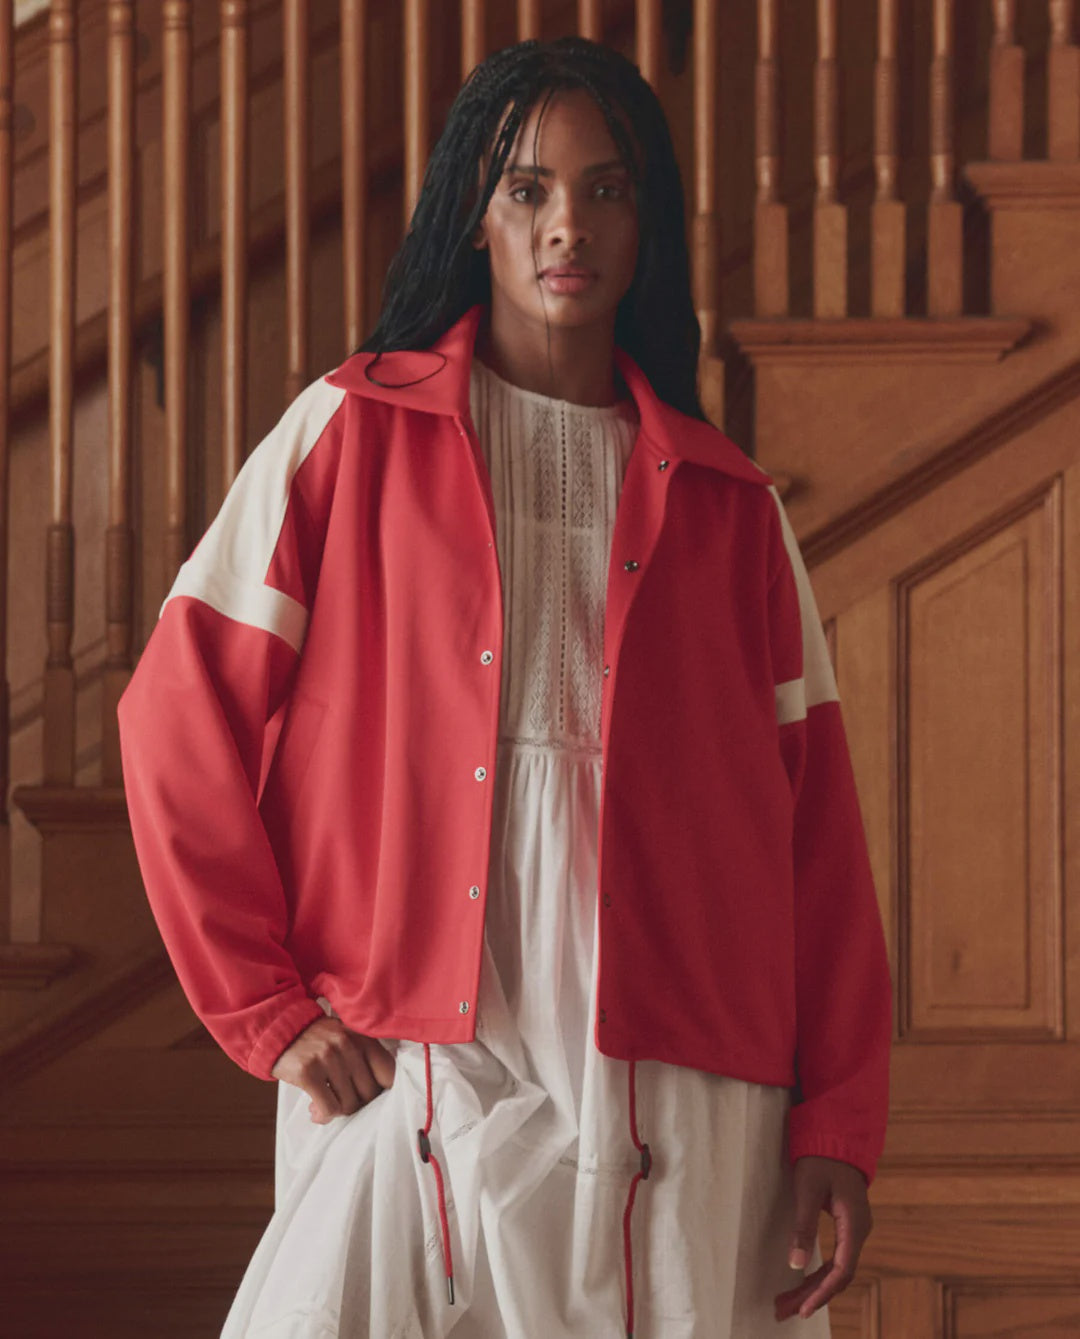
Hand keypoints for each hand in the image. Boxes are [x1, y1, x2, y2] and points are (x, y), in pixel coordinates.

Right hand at [270, 1015, 396, 1123]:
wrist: (278, 1029)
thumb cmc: (316, 1040)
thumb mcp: (345, 1038)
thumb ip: (363, 1058)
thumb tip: (380, 1093)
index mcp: (362, 1037)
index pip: (389, 1072)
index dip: (384, 1091)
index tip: (372, 1098)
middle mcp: (348, 1045)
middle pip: (369, 1093)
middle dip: (357, 1103)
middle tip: (342, 1101)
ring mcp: (328, 1057)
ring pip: (349, 1104)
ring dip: (337, 1110)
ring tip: (325, 1104)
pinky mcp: (308, 1072)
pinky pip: (328, 1108)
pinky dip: (323, 1115)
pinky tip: (314, 1110)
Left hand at [774, 1155, 871, 1321]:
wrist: (837, 1134)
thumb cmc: (821, 1158)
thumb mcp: (808, 1189)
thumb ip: (803, 1227)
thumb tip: (795, 1265)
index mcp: (854, 1224)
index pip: (841, 1271)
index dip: (821, 1293)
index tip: (802, 1309)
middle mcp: (859, 1231)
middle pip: (838, 1275)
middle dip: (812, 1295)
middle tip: (784, 1311)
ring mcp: (855, 1229)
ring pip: (837, 1269)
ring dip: (814, 1287)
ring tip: (787, 1303)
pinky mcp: (847, 1226)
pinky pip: (836, 1258)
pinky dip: (819, 1273)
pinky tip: (803, 1284)